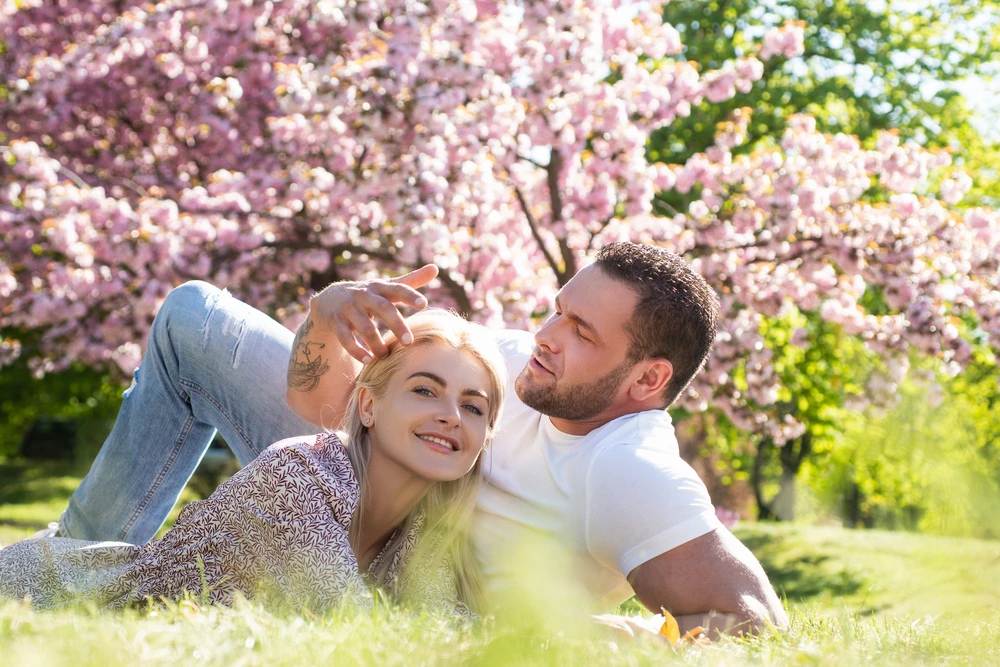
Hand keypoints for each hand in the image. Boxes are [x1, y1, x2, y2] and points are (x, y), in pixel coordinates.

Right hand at [309, 265, 438, 362]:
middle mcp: (363, 295)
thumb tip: (435, 268)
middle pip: (383, 308)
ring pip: (364, 327)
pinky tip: (368, 360)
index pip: (397, 289)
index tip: (424, 304)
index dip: (410, 295)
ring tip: (385, 356)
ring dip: (377, 343)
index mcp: (379, 287)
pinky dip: (357, 350)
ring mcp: (347, 308)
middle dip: (397, 325)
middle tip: (409, 342)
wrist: (328, 301)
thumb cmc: (367, 296)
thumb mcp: (386, 287)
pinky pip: (346, 338)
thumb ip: (410, 281)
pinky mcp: (335, 322)